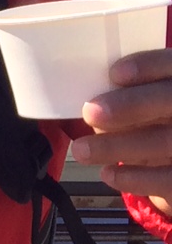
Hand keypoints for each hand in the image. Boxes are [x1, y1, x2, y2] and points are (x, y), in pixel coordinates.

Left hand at [71, 48, 171, 217]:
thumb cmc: (149, 118)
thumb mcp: (141, 100)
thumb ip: (123, 94)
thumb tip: (88, 101)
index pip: (170, 64)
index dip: (148, 65)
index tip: (115, 73)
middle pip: (170, 100)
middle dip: (132, 105)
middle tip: (90, 112)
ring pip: (166, 141)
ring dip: (119, 146)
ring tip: (81, 150)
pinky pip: (168, 179)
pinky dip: (136, 179)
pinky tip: (108, 173)